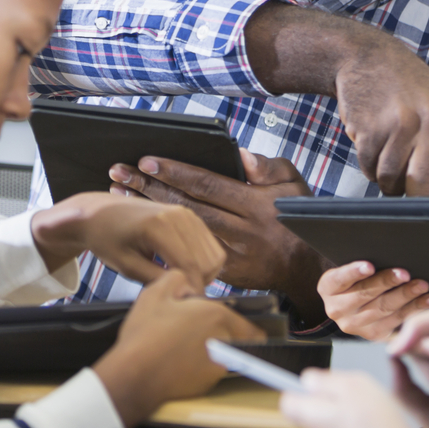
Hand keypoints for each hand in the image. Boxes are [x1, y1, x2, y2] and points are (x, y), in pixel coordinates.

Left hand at [31, 192, 224, 290]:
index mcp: (160, 226)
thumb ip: (157, 280)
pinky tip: (182, 268)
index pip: (190, 265)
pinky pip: (209, 245)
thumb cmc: (107, 239)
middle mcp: (179, 215)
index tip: (185, 306)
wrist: (99, 213)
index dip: (192, 290)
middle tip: (179, 294)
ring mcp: (187, 213)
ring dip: (203, 273)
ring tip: (180, 281)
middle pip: (207, 261)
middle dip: (198, 282)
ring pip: (213, 254)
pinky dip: (203, 261)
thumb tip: (185, 293)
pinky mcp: (190, 216)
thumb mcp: (127, 266)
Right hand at [91, 269, 264, 425]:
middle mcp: (224, 341)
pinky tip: (177, 362)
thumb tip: (187, 283)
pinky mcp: (207, 385)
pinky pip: (209, 371)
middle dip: (220, 332)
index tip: (223, 321)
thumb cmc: (145, 335)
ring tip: (180, 347)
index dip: (235, 320)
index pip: (249, 324)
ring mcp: (217, 366)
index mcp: (215, 315)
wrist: (135, 375)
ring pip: (222, 354)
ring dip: (209, 350)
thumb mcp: (155, 292)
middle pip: (235, 338)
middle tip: (192, 330)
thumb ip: (178, 278)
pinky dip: (198, 367)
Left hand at [108, 150, 328, 319]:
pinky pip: (187, 250)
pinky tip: (141, 223)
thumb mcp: (293, 184)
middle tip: (120, 172)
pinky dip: (161, 235)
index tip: (147, 160)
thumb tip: (240, 155)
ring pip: (181, 228)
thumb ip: (267, 166)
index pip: (207, 183)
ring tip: (122, 192)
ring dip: (149, 209)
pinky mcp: (224, 272)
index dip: (175, 171)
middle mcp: (241, 230)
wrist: (308, 268)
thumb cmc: (297, 218)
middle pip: (186, 205)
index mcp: (256, 204)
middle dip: (149, 187)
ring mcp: (231, 254)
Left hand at [279, 369, 412, 427]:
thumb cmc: (376, 426)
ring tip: (372, 410)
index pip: (288, 402)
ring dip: (349, 413)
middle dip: (332, 399)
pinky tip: (378, 426)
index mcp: (311, 417)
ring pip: (335, 423)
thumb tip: (308, 380)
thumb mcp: (350, 385)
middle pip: (315, 411)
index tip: (317, 382)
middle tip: (355, 394)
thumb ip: (324, 380)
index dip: (300, 389)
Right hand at [317, 261, 428, 339]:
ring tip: (422, 285)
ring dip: (406, 296)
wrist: (351, 302)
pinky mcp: (373, 333)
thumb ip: (363, 263)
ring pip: (383, 308)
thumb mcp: (350, 267)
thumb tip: (390, 250)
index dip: (355, 272)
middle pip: (365, 294)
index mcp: (328, 287)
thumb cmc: (355, 276)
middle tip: (405, 273)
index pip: (341, 278)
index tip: (370, 266)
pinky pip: (397, 320)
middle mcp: (337, 309)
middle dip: (387, 282)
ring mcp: (354, 325)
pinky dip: (415, 308)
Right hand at [333, 31, 428, 202]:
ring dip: (387, 180)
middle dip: (416, 196)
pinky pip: (369, 169)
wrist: (372, 58)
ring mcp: (402, 125)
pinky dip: (369, 166)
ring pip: (391, 182)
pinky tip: (374, 141)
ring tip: (390, 150)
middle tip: (411, 182)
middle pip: (426, 187)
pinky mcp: (371, 128)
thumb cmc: (414, 93)